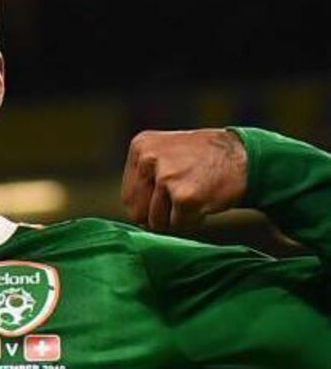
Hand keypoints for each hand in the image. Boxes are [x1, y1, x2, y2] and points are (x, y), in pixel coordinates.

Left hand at [121, 129, 247, 231]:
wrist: (244, 156)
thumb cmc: (202, 159)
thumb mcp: (164, 153)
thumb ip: (144, 178)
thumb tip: (134, 218)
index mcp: (141, 147)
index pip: (128, 196)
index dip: (147, 206)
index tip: (167, 197)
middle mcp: (148, 159)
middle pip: (138, 212)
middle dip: (159, 215)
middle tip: (180, 201)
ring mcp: (166, 177)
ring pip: (157, 222)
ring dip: (176, 219)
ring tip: (194, 197)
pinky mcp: (184, 197)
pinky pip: (179, 225)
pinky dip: (193, 221)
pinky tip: (204, 202)